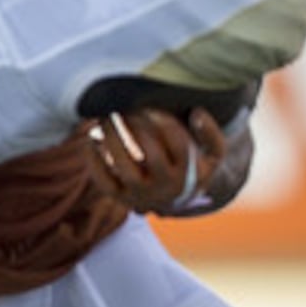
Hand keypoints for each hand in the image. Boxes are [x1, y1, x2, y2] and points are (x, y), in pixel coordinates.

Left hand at [85, 106, 231, 214]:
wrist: (174, 199)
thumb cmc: (192, 166)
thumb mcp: (213, 154)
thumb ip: (211, 133)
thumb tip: (197, 113)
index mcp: (190, 175)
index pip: (180, 145)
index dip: (166, 122)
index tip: (153, 107)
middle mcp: (167, 188)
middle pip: (151, 155)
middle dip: (137, 126)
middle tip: (126, 107)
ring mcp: (142, 195)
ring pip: (125, 166)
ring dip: (113, 138)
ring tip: (107, 117)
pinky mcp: (119, 198)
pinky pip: (103, 178)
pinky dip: (94, 157)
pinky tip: (92, 137)